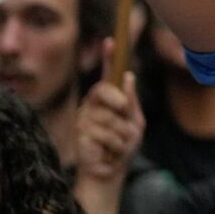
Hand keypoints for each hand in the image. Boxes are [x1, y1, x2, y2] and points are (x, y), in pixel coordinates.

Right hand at [74, 39, 144, 183]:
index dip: (108, 58)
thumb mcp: (134, 123)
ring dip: (122, 134)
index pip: (107, 75)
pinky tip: (109, 152)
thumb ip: (131, 102)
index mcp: (107, 99)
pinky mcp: (80, 134)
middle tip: (123, 116)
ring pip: (110, 117)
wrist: (110, 173)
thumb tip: (128, 76)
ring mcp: (83, 118)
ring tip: (117, 143)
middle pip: (105, 91)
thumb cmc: (122, 146)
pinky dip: (115, 145)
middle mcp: (92, 104)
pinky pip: (105, 133)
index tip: (111, 41)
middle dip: (119, 104)